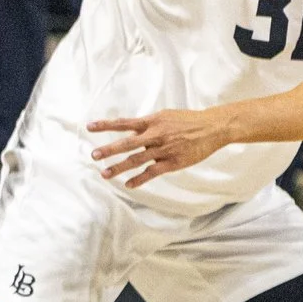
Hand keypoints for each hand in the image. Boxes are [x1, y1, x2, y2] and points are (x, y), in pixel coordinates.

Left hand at [87, 107, 230, 187]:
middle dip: (109, 150)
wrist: (213, 127)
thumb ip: (147, 125)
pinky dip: (140, 179)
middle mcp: (155, 135)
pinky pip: (152, 172)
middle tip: (94, 155)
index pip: (124, 123)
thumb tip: (130, 132)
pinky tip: (128, 185)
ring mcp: (163, 149)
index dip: (106, 125)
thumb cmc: (187, 121)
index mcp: (152, 122)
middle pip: (127, 143)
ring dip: (119, 168)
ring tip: (104, 174)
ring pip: (137, 160)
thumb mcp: (165, 116)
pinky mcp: (173, 162)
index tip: (89, 127)